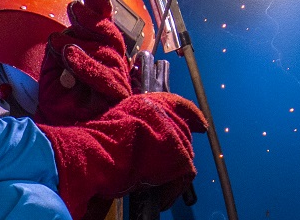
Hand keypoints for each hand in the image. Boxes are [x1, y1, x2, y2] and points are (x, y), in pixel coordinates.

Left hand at [35, 0, 131, 125]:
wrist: (54, 125)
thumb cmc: (58, 94)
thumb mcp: (58, 58)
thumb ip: (68, 35)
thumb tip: (80, 6)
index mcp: (102, 53)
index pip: (106, 28)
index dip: (101, 10)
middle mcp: (114, 66)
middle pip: (111, 37)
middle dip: (93, 20)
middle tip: (75, 10)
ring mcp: (117, 82)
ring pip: (109, 54)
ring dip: (83, 43)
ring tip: (60, 43)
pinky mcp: (115, 99)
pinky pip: (106, 78)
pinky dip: (87, 64)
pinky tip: (70, 55)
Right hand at [38, 92, 207, 219]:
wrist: (98, 154)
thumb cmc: (98, 142)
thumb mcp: (119, 124)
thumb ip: (137, 125)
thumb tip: (146, 138)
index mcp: (148, 102)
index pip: (179, 104)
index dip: (192, 114)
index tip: (202, 123)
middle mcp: (164, 114)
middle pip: (184, 132)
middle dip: (180, 149)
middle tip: (172, 165)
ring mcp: (173, 134)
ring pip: (186, 154)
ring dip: (175, 170)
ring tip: (159, 183)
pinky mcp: (179, 157)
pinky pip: (184, 175)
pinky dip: (173, 189)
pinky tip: (161, 197)